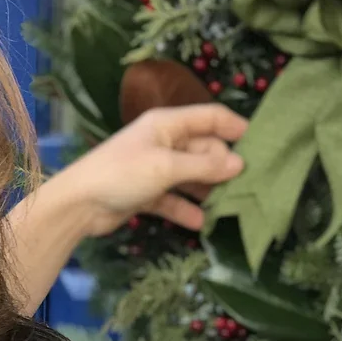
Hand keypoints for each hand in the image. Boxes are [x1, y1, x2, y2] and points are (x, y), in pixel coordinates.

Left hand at [67, 103, 248, 235]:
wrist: (78, 204)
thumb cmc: (121, 174)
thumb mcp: (166, 167)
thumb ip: (204, 165)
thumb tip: (239, 163)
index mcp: (168, 124)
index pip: (211, 117)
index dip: (236, 126)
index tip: (263, 143)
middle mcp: (164, 142)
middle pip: (205, 149)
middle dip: (224, 166)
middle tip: (250, 185)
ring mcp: (156, 168)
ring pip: (192, 176)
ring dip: (208, 191)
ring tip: (231, 207)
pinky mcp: (148, 193)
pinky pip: (175, 199)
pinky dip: (186, 209)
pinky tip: (200, 224)